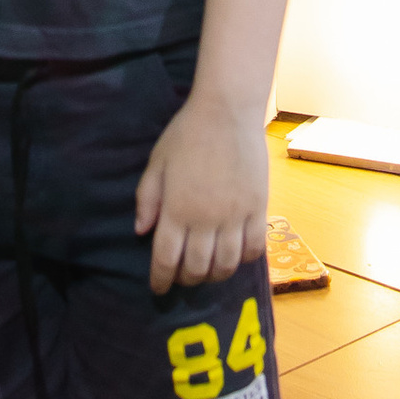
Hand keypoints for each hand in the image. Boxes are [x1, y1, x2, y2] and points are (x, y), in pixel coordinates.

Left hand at [134, 84, 268, 292]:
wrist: (227, 110)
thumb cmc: (187, 133)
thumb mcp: (158, 162)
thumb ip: (148, 198)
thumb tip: (141, 232)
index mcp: (177, 209)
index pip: (166, 259)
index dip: (161, 280)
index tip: (158, 288)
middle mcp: (206, 218)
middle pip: (196, 267)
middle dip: (186, 279)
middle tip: (183, 276)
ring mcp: (235, 215)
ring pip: (225, 264)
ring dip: (214, 274)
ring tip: (208, 271)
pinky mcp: (258, 208)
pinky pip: (254, 247)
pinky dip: (244, 259)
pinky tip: (235, 255)